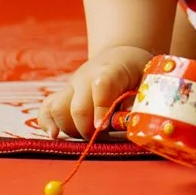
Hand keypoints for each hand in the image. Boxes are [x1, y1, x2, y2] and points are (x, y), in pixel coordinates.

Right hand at [37, 45, 151, 139]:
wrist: (120, 56)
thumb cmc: (137, 70)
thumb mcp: (148, 78)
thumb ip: (141, 98)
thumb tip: (133, 120)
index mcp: (111, 71)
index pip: (101, 87)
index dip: (101, 109)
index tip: (102, 128)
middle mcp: (86, 77)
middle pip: (78, 106)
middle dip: (86, 129)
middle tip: (100, 138)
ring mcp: (72, 86)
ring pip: (58, 109)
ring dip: (69, 129)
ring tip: (84, 137)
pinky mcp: (63, 94)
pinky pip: (47, 108)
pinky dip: (47, 122)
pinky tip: (54, 134)